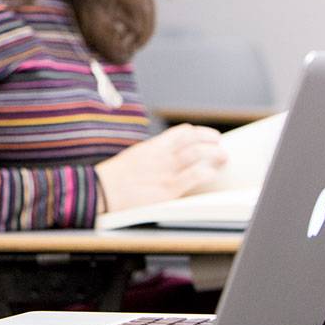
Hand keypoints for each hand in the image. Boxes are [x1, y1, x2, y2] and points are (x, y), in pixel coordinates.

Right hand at [95, 124, 227, 211]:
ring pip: (197, 154)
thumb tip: (165, 156)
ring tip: (223, 156)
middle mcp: (161, 155)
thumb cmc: (113, 178)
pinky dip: (206, 172)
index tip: (206, 136)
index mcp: (152, 146)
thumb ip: (152, 155)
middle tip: (219, 145)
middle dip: (211, 140)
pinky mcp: (167, 189)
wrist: (101, 191)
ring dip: (214, 153)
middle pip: (193, 140)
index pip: (181, 132)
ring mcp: (165, 171)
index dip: (198, 133)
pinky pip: (193, 176)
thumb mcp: (134, 158)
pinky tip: (212, 173)